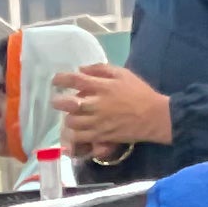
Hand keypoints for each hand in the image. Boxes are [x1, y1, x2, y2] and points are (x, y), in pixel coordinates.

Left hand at [51, 64, 172, 160]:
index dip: (62, 79)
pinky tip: (75, 130)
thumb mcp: (123, 74)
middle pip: (69, 104)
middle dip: (59, 102)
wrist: (152, 116)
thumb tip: (81, 69)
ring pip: (71, 122)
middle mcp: (97, 104)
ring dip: (68, 118)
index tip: (55, 80)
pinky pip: (78, 137)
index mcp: (103, 86)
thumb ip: (101, 69)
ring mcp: (97, 122)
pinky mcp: (99, 136)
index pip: (77, 80)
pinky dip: (73, 133)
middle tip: (57, 101)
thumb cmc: (139, 92)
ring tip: (71, 116)